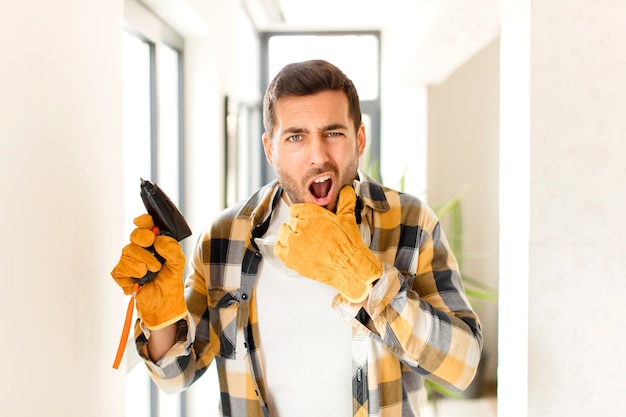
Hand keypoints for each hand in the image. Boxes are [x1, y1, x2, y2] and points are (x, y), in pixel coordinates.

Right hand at [111, 214, 186, 329]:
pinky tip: (139, 281)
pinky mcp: (122, 275)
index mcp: (155, 244)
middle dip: (143, 239)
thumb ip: (172, 250)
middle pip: (135, 235)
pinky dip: (130, 275)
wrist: (164, 306)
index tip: (144, 222)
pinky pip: (119, 268)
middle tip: (150, 245)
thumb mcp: (177, 265)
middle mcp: (141, 250)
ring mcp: (130, 262)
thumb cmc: (170, 283)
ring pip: (127, 251)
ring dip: (142, 262)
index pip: (146, 226)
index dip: (143, 221)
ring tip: (152, 271)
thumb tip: (159, 239)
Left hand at [275, 186, 381, 302]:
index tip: (305, 219)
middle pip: (290, 221)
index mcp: (312, 214)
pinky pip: (278, 249)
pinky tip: (291, 249)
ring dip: (289, 235)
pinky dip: (282, 248)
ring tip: (300, 240)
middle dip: (298, 226)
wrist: (349, 266)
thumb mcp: (348, 217)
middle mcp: (300, 227)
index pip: (296, 209)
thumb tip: (346, 190)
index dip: (301, 214)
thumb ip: (345, 200)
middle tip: (308, 233)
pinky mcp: (291, 259)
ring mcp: (294, 244)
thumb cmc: (348, 245)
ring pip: (282, 233)